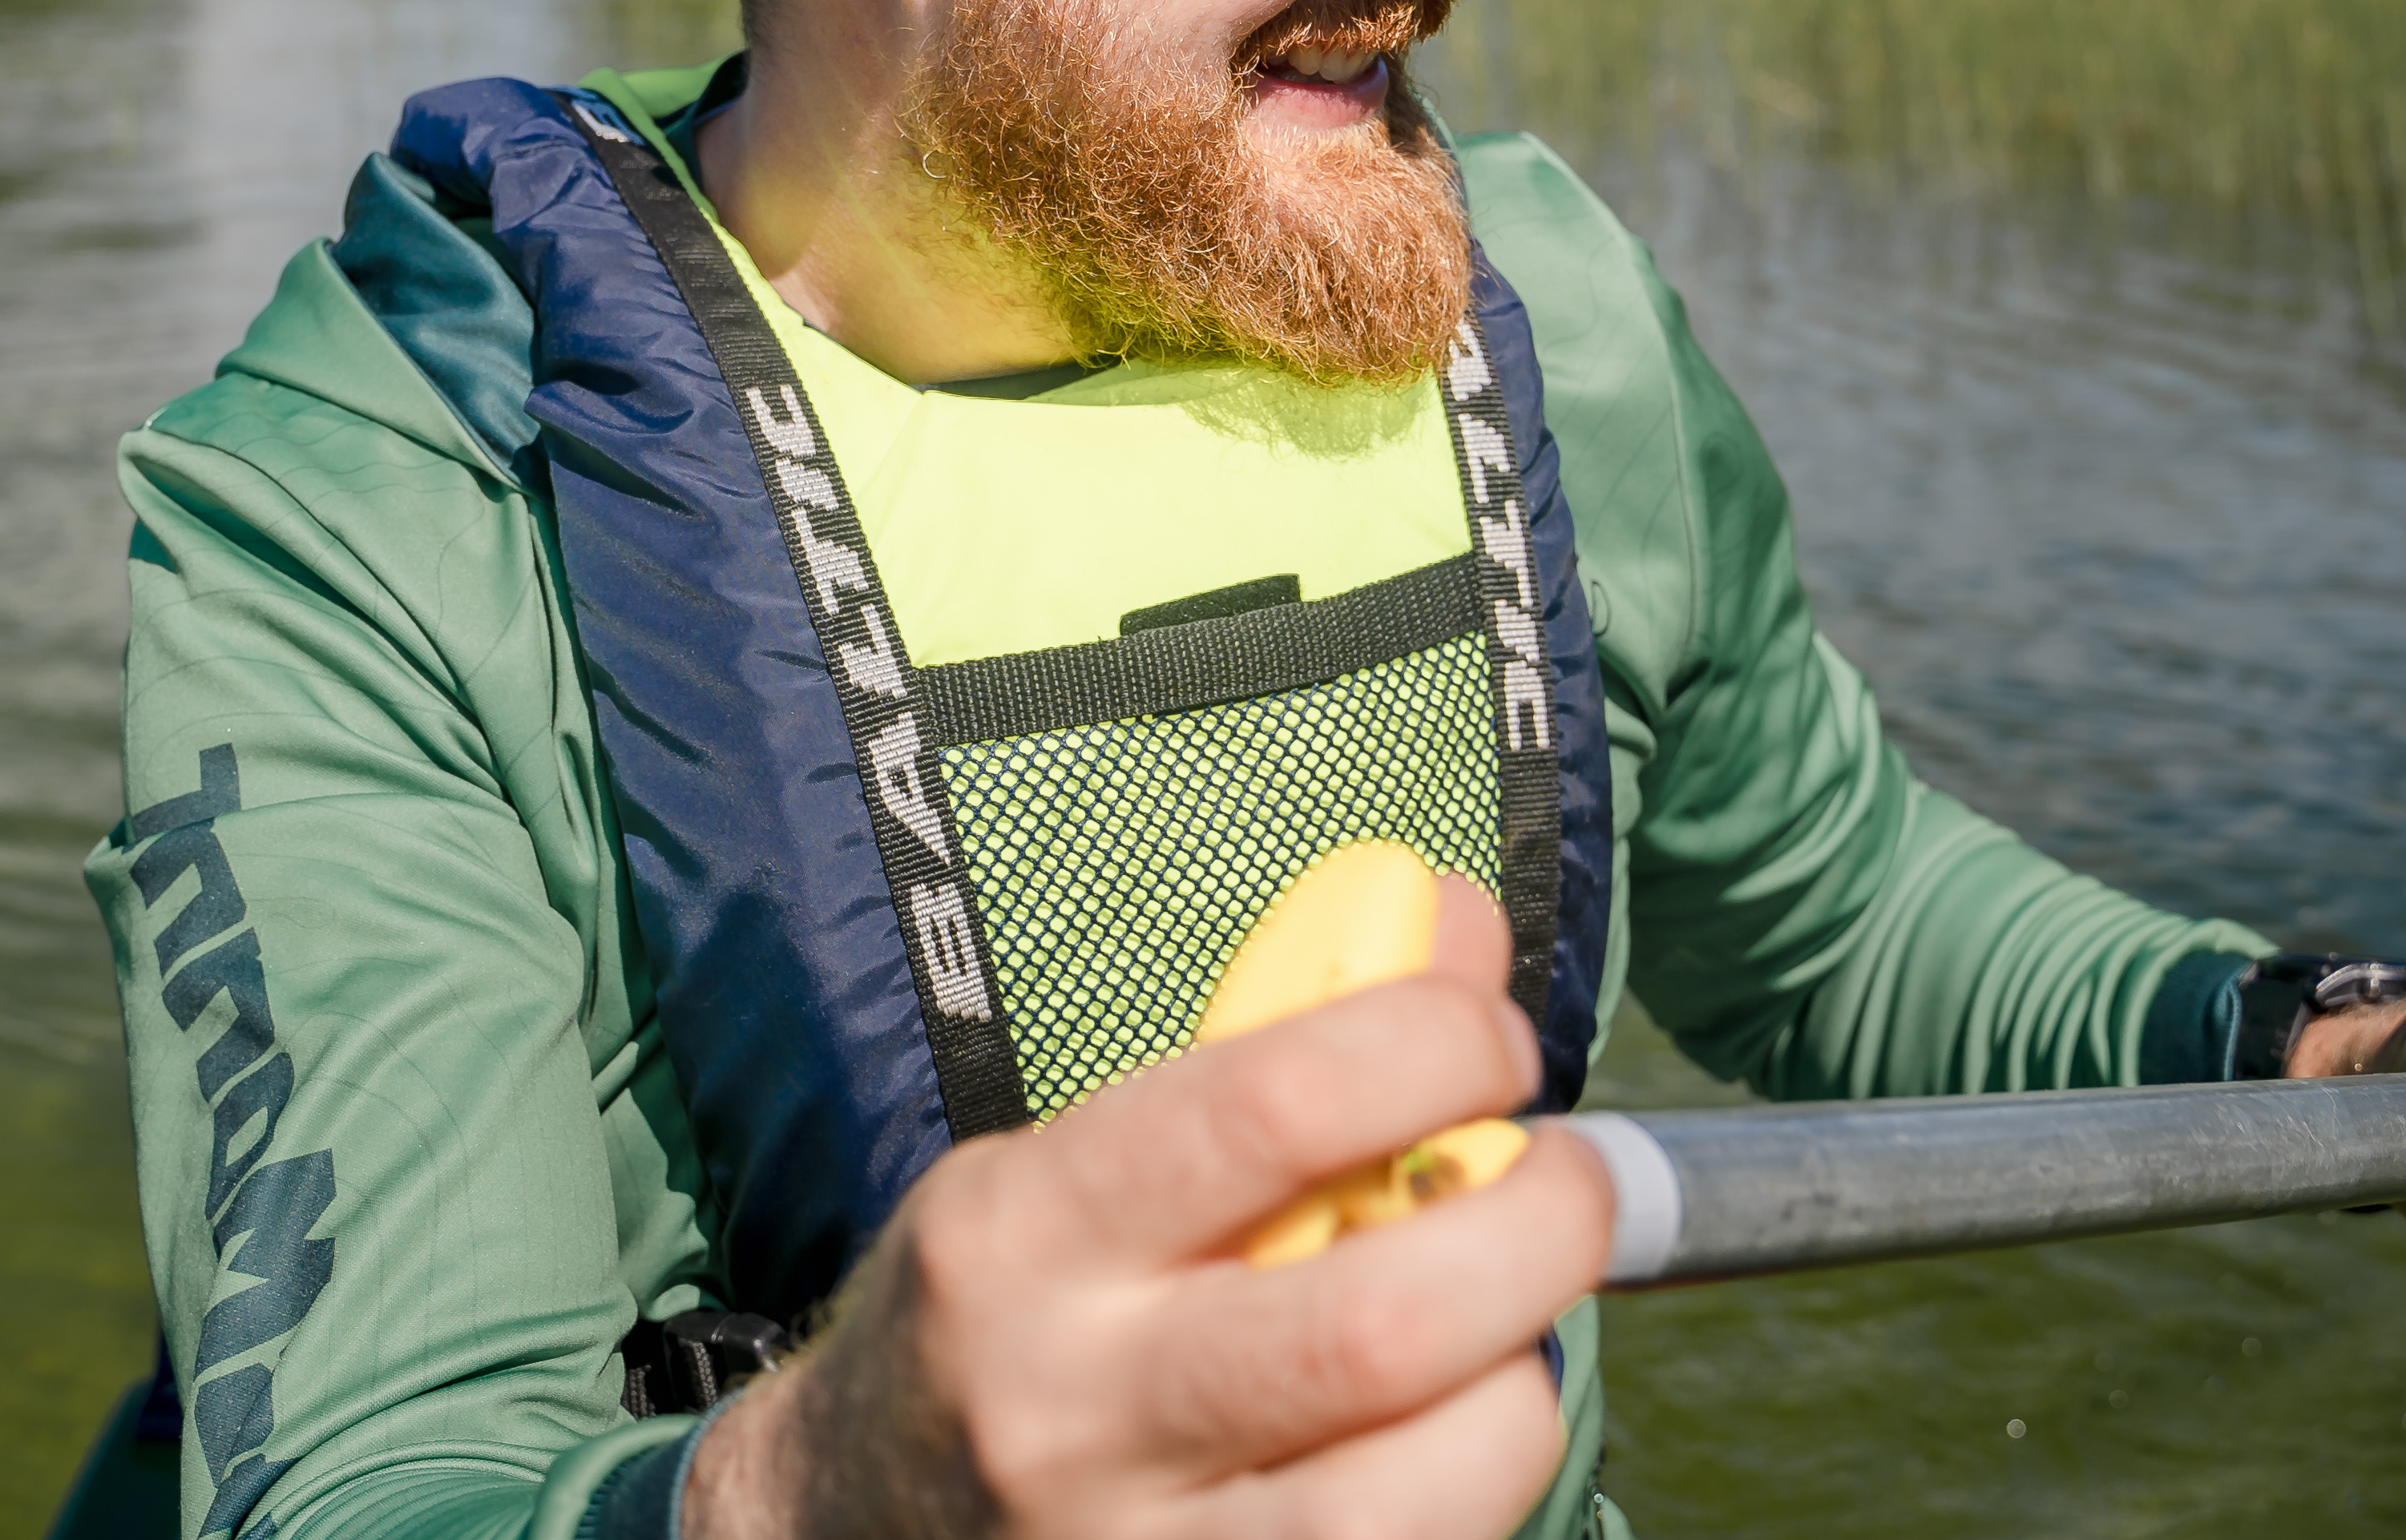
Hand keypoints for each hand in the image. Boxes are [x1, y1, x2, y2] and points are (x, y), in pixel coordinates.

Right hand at [687, 878, 1611, 1539]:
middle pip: (1373, 1327)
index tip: (1492, 1040)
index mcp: (1021, 1230)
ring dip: (1514, 1392)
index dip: (1430, 1051)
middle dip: (1532, 1232)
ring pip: (1410, 1498)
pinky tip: (1445, 1439)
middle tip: (1567, 1182)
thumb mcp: (1076, 1162)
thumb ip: (1269, 1050)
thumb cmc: (1002, 1314)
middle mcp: (1067, 1403)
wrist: (838, 1528)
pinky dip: (1467, 1494)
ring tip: (1503, 1335)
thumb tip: (1451, 926)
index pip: (1267, 1106)